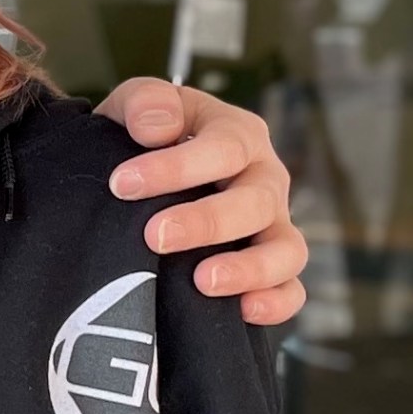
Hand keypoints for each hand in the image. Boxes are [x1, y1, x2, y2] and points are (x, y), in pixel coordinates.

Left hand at [95, 76, 308, 326]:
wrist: (145, 181)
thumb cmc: (145, 139)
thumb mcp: (138, 106)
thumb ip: (145, 102)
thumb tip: (155, 127)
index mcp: (239, 135)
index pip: (223, 148)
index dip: (176, 167)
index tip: (122, 184)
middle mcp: (264, 180)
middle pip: (254, 203)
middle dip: (205, 222)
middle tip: (154, 235)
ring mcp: (273, 226)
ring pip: (286, 250)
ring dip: (248, 268)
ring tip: (202, 281)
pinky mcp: (271, 269)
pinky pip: (291, 290)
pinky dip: (276, 302)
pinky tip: (244, 311)